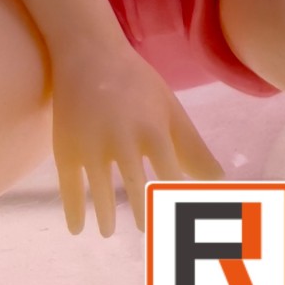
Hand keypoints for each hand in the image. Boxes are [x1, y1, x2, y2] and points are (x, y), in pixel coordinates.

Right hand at [51, 37, 223, 236]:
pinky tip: (77, 228)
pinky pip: (69, 188)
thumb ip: (192, 148)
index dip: (177, 205)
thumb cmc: (136, 84)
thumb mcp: (168, 109)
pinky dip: (72, 211)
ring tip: (109, 231)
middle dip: (146, 216)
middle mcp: (122, 139)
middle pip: (138, 191)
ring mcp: (90, 144)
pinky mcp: (64, 146)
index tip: (181, 225)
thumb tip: (220, 183)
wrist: (87, 51)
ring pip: (102, 194)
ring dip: (107, 218)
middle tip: (149, 233)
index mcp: (152, 130)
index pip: (171, 180)